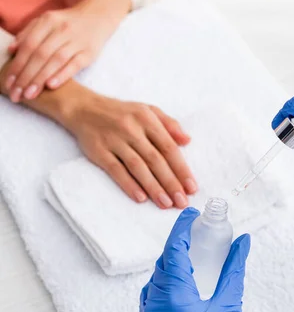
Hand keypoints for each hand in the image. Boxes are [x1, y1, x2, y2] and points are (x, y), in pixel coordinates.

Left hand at [4, 0, 130, 101]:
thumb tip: (11, 50)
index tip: (9, 82)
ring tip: (30, 94)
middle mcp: (62, 29)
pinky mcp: (89, 52)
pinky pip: (75, 64)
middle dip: (26, 76)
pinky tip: (51, 86)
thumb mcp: (47, 22)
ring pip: (55, 61)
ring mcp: (77, 41)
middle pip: (40, 55)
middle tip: (16, 94)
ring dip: (40, 78)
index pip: (29, 45)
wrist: (97, 17)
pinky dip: (62, 75)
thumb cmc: (67, 23)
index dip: (17, 64)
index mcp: (48, 21)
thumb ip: (28, 34)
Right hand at [67, 92, 196, 208]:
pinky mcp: (99, 151)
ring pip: (138, 167)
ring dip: (153, 187)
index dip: (181, 169)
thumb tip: (187, 140)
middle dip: (171, 182)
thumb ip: (169, 124)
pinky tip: (140, 197)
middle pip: (155, 160)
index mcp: (147, 119)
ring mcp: (115, 140)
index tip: (191, 187)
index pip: (168, 147)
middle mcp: (132, 129)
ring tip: (165, 203)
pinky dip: (129, 184)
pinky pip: (116, 170)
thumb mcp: (148, 110)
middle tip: (181, 201)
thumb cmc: (122, 112)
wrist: (84, 108)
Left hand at [136, 208, 249, 311]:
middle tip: (199, 235)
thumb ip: (234, 270)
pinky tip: (185, 287)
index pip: (173, 249)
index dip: (182, 227)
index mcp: (173, 295)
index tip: (193, 213)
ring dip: (173, 266)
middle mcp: (153, 303)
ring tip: (194, 260)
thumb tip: (243, 242)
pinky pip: (152, 298)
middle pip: (164, 263)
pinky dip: (167, 286)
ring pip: (157, 280)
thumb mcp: (229, 308)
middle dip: (179, 246)